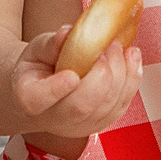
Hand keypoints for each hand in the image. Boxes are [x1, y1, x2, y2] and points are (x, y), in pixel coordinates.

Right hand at [12, 23, 143, 148]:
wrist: (44, 91)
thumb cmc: (39, 67)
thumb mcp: (37, 50)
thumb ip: (51, 43)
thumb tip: (68, 33)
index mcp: (28, 97)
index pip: (37, 100)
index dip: (56, 90)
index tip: (71, 75)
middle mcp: (54, 119)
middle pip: (81, 106)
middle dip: (101, 74)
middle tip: (107, 45)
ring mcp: (80, 126)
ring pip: (107, 106)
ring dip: (121, 72)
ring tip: (117, 46)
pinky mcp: (102, 123)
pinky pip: (122, 104)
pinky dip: (132, 78)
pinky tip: (131, 56)